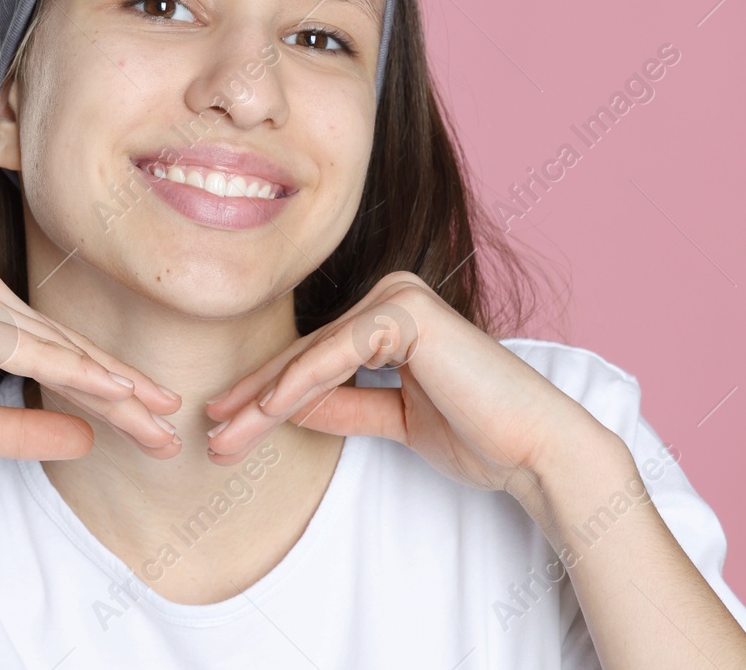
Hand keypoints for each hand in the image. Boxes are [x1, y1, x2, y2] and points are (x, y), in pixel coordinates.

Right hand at [0, 263, 184, 480]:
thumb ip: (25, 428)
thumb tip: (86, 440)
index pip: (61, 354)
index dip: (110, 393)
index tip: (152, 426)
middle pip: (70, 350)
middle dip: (125, 394)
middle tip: (172, 429)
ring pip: (60, 352)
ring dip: (114, 390)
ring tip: (159, 420)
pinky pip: (31, 351)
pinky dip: (77, 375)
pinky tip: (117, 397)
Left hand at [201, 271, 601, 501]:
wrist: (534, 449)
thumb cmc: (477, 434)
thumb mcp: (390, 420)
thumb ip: (340, 406)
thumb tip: (280, 408)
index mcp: (388, 315)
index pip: (312, 357)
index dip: (264, 393)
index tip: (225, 425)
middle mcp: (391, 295)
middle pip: (305, 354)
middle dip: (254, 399)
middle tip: (211, 436)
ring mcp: (399, 296)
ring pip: (313, 356)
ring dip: (263, 400)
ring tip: (225, 437)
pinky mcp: (407, 310)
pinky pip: (339, 353)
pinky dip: (300, 384)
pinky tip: (266, 412)